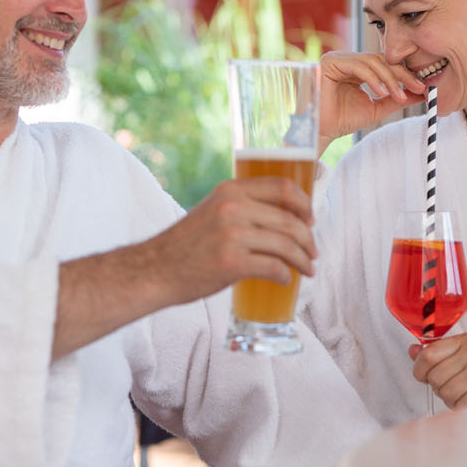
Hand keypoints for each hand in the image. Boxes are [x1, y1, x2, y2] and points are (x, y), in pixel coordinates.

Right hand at [144, 176, 316, 306]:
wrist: (153, 270)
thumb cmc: (184, 245)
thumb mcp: (211, 211)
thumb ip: (240, 207)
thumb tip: (280, 217)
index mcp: (230, 190)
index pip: (282, 186)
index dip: (304, 203)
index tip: (311, 218)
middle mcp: (233, 208)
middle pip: (290, 220)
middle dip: (308, 239)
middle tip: (313, 252)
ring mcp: (232, 235)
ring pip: (286, 244)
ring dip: (303, 259)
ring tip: (307, 269)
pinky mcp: (231, 263)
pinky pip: (274, 267)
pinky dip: (286, 275)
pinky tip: (286, 280)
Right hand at [317, 51, 425, 152]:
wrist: (322, 131)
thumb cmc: (343, 120)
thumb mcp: (377, 108)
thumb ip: (395, 99)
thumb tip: (420, 93)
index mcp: (357, 68)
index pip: (385, 64)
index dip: (405, 75)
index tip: (422, 87)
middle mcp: (347, 59)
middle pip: (381, 60)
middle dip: (401, 75)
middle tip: (417, 88)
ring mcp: (338, 58)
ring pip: (372, 61)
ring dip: (390, 79)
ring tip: (399, 96)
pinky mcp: (330, 62)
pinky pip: (358, 65)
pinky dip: (373, 78)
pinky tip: (382, 92)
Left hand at [409, 333, 466, 408]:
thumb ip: (440, 354)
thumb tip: (413, 350)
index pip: (428, 355)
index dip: (420, 370)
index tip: (425, 377)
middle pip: (434, 378)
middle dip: (442, 389)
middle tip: (461, 389)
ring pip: (446, 393)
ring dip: (454, 401)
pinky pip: (459, 405)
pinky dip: (465, 409)